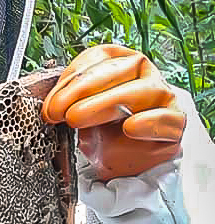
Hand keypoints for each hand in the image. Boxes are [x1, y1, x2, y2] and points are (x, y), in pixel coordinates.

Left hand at [42, 44, 185, 180]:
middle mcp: (142, 73)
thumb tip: (49, 108)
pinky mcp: (175, 122)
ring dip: (105, 103)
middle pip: (117, 70)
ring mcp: (162, 95)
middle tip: (59, 112)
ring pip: (140, 90)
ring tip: (78, 118)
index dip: (72, 77)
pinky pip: (164, 119)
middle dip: (81, 90)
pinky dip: (147, 123)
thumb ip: (66, 106)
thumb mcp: (79, 115)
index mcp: (119, 63)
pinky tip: (129, 128)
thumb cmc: (103, 133)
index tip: (52, 102)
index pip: (98, 58)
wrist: (126, 165)